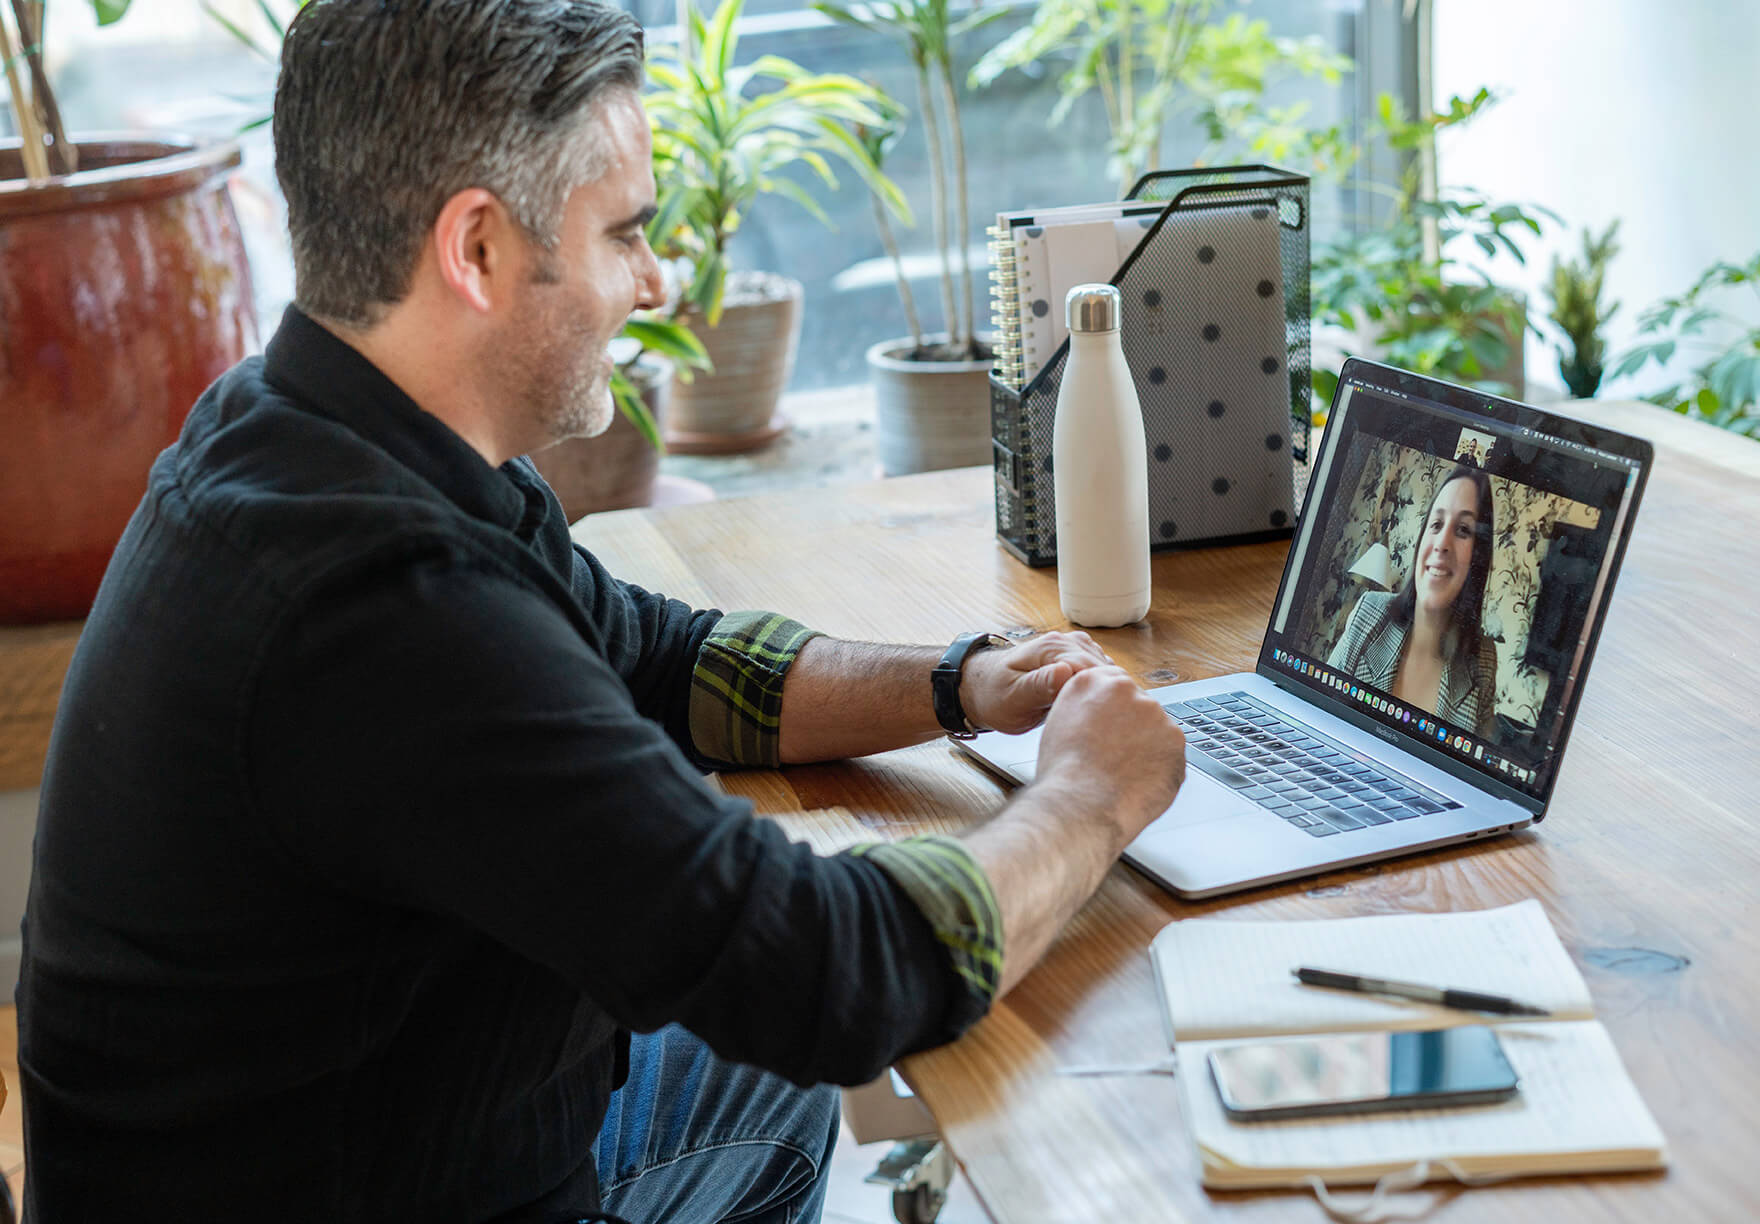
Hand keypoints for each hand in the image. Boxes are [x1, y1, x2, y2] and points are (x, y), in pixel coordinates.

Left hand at [960, 631, 1111, 734]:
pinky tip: (1092, 708)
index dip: (1100, 696)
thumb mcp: (1013, 697)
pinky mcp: (1077, 659)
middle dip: (1106, 696)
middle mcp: (1067, 642)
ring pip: (1106, 672)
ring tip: (1096, 718)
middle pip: (1104, 670)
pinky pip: (1100, 675)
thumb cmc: (994, 695)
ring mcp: (1074, 649)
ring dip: (1105, 693)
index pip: (1093, 669)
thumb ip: (1039, 685)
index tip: (1101, 718)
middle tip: (1100, 724)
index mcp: (1052, 648)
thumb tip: (1066, 672)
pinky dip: (1101, 691)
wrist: (982, 688)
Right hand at [1031, 665, 1186, 845]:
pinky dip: (1160, 767)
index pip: (1113, 685)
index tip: (1112, 727)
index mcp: (1092, 682)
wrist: (1081, 804)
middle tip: (1115, 756)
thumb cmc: (1063, 774)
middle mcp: (1127, 690)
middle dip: (1132, 729)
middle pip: (1138, 705)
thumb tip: (1101, 714)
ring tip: (1122, 773)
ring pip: (1156, 730)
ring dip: (1147, 748)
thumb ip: (1084, 708)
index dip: (1113, 711)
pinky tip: (1138, 781)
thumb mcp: (1059, 724)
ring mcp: (1155, 714)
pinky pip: (1170, 753)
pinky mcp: (1176, 739)